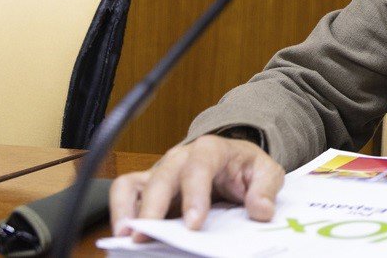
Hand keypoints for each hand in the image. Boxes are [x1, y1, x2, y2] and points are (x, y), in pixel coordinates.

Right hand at [108, 134, 284, 240]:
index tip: (194, 223)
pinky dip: (119, 209)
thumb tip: (261, 210)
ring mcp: (161, 170)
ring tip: (127, 236)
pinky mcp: (149, 185)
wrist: (235, 161)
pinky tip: (124, 232)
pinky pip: (125, 191)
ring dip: (127, 208)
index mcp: (212, 149)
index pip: (200, 166)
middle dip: (154, 206)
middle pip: (162, 176)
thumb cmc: (247, 166)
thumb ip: (265, 189)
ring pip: (135, 182)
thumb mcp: (266, 172)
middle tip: (149, 235)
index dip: (195, 194)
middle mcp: (181, 157)